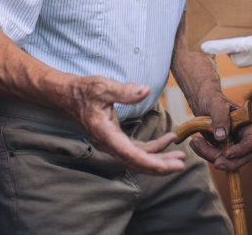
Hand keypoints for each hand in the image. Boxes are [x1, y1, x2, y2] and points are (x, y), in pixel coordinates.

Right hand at [61, 75, 185, 174]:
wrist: (70, 96)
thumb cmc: (85, 91)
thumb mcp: (103, 87)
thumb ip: (124, 91)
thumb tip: (145, 90)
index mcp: (104, 133)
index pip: (130, 154)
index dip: (151, 162)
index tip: (170, 165)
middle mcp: (107, 143)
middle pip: (136, 162)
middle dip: (159, 166)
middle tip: (181, 165)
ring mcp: (111, 143)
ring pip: (137, 158)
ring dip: (158, 159)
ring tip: (180, 156)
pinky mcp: (116, 140)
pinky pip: (136, 149)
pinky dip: (152, 148)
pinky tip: (168, 140)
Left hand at [186, 97, 251, 171]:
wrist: (204, 104)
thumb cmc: (213, 100)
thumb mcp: (217, 104)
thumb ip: (220, 118)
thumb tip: (222, 137)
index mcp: (248, 125)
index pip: (251, 142)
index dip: (241, 150)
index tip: (227, 153)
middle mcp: (243, 137)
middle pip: (243, 157)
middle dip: (229, 162)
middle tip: (215, 163)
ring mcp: (233, 145)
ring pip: (227, 160)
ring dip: (210, 155)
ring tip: (195, 141)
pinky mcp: (222, 150)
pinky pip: (215, 158)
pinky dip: (204, 154)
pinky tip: (195, 143)